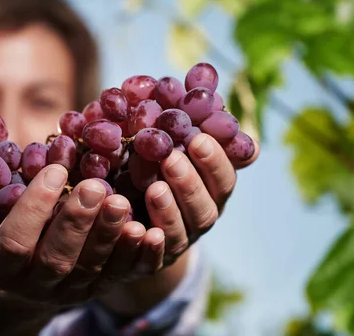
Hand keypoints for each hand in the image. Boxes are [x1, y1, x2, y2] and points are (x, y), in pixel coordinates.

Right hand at [0, 163, 166, 307]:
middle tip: (96, 185)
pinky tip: (153, 230)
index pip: (15, 242)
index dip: (32, 210)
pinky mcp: (102, 287)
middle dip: (77, 222)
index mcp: (2, 266)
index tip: (52, 170)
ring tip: (123, 201)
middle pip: (58, 258)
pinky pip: (123, 277)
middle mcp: (39, 284)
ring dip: (111, 237)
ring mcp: (74, 290)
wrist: (25, 285)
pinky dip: (139, 257)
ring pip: (94, 268)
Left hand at [141, 132, 259, 266]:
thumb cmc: (153, 166)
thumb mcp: (170, 146)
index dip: (215, 162)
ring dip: (170, 211)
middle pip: (204, 209)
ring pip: (181, 234)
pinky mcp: (150, 262)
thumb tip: (208, 91)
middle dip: (190, 184)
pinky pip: (153, 260)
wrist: (129, 212)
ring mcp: (177, 243)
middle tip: (171, 159)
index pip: (224, 180)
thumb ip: (186, 126)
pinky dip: (150, 247)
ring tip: (154, 189)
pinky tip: (140, 230)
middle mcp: (198, 219)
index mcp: (211, 192)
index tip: (199, 139)